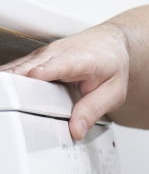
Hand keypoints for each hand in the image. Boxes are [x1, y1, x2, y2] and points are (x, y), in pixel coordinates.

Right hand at [0, 23, 129, 139]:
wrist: (109, 44)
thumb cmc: (112, 64)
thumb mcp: (113, 92)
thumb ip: (93, 110)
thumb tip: (76, 129)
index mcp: (79, 59)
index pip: (59, 65)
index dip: (45, 72)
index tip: (33, 77)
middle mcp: (57, 54)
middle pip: (30, 67)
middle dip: (19, 83)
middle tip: (11, 100)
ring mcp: (44, 55)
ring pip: (20, 68)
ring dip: (10, 82)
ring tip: (5, 99)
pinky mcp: (36, 59)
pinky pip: (18, 70)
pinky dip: (10, 80)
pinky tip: (5, 92)